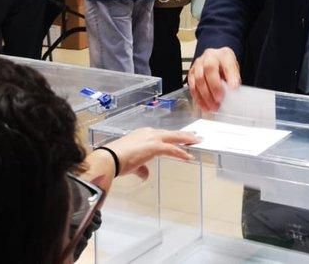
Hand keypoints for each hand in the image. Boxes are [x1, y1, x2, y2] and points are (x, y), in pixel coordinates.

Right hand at [84, 128, 199, 186]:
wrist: (111, 158)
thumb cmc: (117, 160)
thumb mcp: (132, 164)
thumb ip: (140, 169)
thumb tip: (145, 175)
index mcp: (142, 134)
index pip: (161, 135)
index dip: (172, 138)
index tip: (180, 139)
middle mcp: (148, 133)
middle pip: (171, 133)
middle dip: (184, 135)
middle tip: (195, 136)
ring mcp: (152, 138)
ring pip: (175, 137)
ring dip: (187, 140)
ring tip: (197, 142)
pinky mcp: (155, 146)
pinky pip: (173, 149)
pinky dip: (181, 153)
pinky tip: (189, 157)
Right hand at [187, 47, 240, 111]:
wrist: (216, 62)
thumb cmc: (225, 66)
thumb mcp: (234, 70)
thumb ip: (234, 79)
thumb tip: (233, 90)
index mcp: (224, 55)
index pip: (227, 64)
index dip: (230, 77)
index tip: (234, 88)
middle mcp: (209, 57)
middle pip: (209, 69)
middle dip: (214, 87)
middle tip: (219, 100)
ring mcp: (198, 64)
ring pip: (198, 79)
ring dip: (205, 96)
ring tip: (212, 106)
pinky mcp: (191, 73)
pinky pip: (192, 86)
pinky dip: (198, 98)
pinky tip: (204, 106)